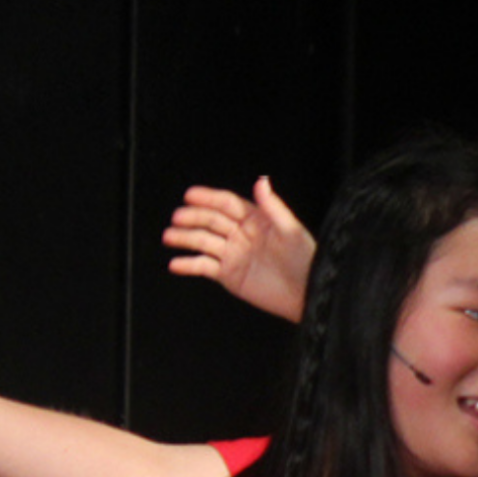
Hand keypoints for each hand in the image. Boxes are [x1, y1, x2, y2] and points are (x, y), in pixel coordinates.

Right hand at [162, 178, 314, 322]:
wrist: (308, 294)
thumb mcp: (291, 231)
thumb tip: (261, 182)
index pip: (226, 204)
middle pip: (210, 221)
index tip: (190, 195)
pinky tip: (176, 264)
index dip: (208, 198)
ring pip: (203, 242)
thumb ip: (273, 207)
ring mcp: (233, 254)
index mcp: (255, 220)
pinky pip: (204, 267)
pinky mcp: (229, 275)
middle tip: (178, 217)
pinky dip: (189, 265)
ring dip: (185, 238)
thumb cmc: (306, 261)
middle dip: (193, 218)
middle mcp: (241, 235)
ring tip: (169, 237)